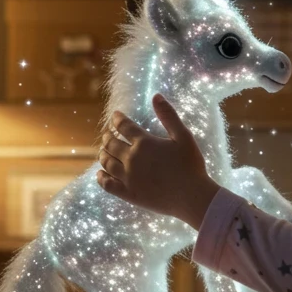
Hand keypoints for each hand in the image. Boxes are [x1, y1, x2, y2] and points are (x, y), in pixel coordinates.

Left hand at [96, 95, 214, 223]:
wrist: (192, 196)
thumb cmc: (191, 165)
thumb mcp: (183, 136)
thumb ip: (169, 116)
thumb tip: (156, 95)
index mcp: (144, 143)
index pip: (124, 126)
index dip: (117, 119)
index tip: (115, 115)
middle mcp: (132, 159)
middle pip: (111, 144)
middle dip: (107, 136)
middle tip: (107, 133)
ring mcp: (128, 177)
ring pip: (107, 162)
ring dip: (103, 154)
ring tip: (102, 150)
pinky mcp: (129, 193)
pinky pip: (108, 185)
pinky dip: (101, 178)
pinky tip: (99, 174)